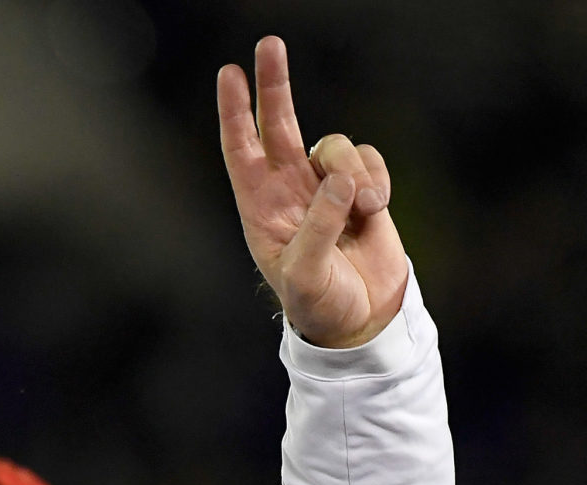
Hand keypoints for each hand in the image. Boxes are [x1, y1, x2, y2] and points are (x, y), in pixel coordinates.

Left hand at [218, 36, 407, 348]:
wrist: (360, 319)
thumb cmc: (319, 303)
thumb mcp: (307, 275)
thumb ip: (320, 227)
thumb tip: (339, 180)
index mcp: (259, 209)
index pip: (240, 151)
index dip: (234, 113)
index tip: (228, 74)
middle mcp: (287, 190)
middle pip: (278, 125)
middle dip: (274, 85)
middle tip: (268, 45)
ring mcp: (324, 187)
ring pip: (335, 145)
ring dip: (352, 169)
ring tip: (366, 209)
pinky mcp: (360, 189)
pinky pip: (368, 159)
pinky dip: (377, 178)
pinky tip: (377, 209)